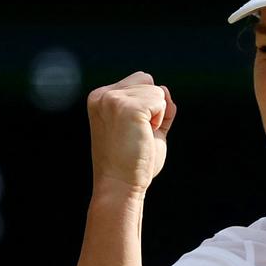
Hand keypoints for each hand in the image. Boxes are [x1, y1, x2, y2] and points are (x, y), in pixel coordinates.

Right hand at [86, 72, 176, 193]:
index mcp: (100, 98)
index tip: (132, 131)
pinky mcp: (126, 107)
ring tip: (138, 136)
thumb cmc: (132, 162)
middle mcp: (102, 95)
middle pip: (147, 80)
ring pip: (157, 90)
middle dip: (153, 107)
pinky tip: (143, 135)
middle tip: (137, 134)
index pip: (138, 81)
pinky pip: (161, 100)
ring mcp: (112, 99)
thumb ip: (153, 107)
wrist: (121, 185)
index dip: (147, 106)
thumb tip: (164, 89)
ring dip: (157, 116)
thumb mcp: (143, 127)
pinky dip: (160, 120)